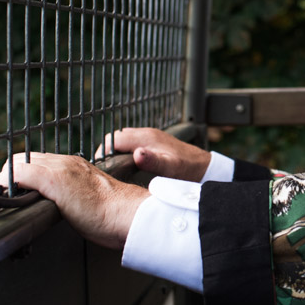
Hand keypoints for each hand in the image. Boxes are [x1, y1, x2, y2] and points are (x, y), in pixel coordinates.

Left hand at [0, 152, 147, 248]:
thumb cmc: (114, 213)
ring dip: (6, 178)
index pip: (38, 159)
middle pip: (24, 157)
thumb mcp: (91, 197)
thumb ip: (77, 195)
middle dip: (9, 174)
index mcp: (75, 165)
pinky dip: (6, 182)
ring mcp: (59, 169)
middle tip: (4, 191)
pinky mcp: (53, 180)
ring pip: (19, 162)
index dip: (21, 171)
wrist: (127, 213)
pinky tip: (3, 192)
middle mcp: (65, 162)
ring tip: (3, 195)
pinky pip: (20, 173)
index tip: (15, 186)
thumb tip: (70, 208)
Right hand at [96, 127, 210, 181]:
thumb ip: (153, 161)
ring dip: (115, 152)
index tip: (100, 168)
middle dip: (106, 152)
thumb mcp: (171, 168)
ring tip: (112, 170)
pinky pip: (131, 144)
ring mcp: (149, 137)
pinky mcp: (153, 143)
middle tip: (103, 171)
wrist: (205, 167)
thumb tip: (137, 154)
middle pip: (115, 138)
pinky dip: (124, 153)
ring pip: (123, 141)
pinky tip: (126, 167)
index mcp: (146, 137)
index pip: (113, 139)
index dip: (103, 153)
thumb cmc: (189, 169)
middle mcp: (146, 134)